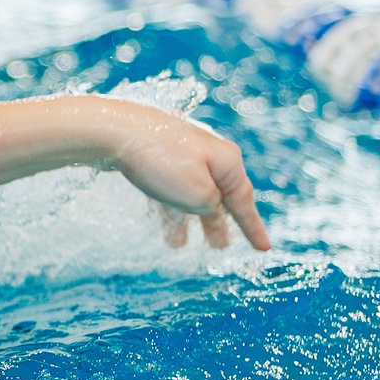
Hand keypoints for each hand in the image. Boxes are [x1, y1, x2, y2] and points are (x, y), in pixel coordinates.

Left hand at [100, 103, 271, 251]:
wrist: (115, 130)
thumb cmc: (161, 162)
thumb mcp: (197, 195)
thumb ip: (211, 207)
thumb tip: (210, 207)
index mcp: (227, 162)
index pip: (244, 201)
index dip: (253, 228)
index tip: (263, 248)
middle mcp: (209, 154)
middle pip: (218, 195)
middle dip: (218, 223)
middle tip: (220, 247)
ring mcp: (180, 152)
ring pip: (189, 192)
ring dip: (187, 219)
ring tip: (180, 245)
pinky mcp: (154, 154)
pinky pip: (167, 186)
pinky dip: (167, 207)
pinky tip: (160, 227)